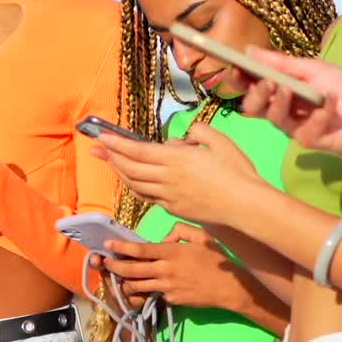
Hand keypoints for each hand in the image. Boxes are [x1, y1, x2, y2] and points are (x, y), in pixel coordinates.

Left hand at [93, 122, 258, 223]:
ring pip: (136, 185)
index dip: (118, 144)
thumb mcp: (220, 141)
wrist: (245, 206)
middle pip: (131, 168)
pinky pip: (147, 197)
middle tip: (97, 148)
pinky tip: (132, 182)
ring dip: (120, 173)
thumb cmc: (237, 172)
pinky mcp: (174, 209)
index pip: (139, 151)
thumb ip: (198, 132)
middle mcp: (168, 178)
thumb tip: (183, 139)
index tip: (102, 137)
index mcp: (178, 159)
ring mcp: (170, 196)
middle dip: (111, 157)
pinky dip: (135, 187)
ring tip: (111, 163)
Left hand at [103, 223, 235, 307]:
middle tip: (105, 262)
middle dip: (114, 266)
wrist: (230, 288)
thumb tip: (164, 238)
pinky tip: (143, 286)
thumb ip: (179, 231)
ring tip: (118, 277)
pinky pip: (153, 294)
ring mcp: (168, 287)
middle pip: (132, 270)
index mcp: (172, 252)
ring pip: (137, 286)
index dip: (121, 247)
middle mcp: (166, 270)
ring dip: (124, 281)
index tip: (108, 244)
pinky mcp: (172, 300)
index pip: (140, 249)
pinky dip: (146, 290)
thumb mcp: (202, 236)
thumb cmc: (217, 259)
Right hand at [241, 49, 341, 153]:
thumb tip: (249, 50)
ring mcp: (293, 126)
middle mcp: (281, 109)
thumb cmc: (341, 88)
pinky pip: (304, 129)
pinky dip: (318, 112)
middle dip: (255, 94)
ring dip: (279, 102)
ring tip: (289, 89)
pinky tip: (330, 99)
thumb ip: (281, 63)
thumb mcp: (312, 68)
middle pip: (253, 108)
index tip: (234, 68)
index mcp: (279, 90)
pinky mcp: (308, 140)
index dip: (239, 80)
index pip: (251, 87)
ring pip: (272, 118)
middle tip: (265, 83)